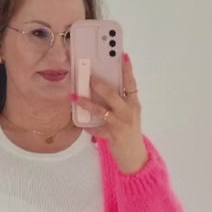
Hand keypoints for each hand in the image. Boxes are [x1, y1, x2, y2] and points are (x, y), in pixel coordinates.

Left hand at [71, 54, 148, 174]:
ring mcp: (120, 124)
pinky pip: (97, 130)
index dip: (127, 70)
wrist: (135, 156)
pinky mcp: (113, 136)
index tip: (123, 56)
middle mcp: (128, 112)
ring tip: (76, 98)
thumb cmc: (130, 132)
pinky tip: (83, 125)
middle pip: (113, 95)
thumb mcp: (130, 114)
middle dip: (100, 85)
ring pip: (101, 111)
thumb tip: (104, 88)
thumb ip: (121, 102)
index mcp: (134, 104)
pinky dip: (89, 128)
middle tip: (89, 77)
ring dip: (87, 104)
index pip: (131, 84)